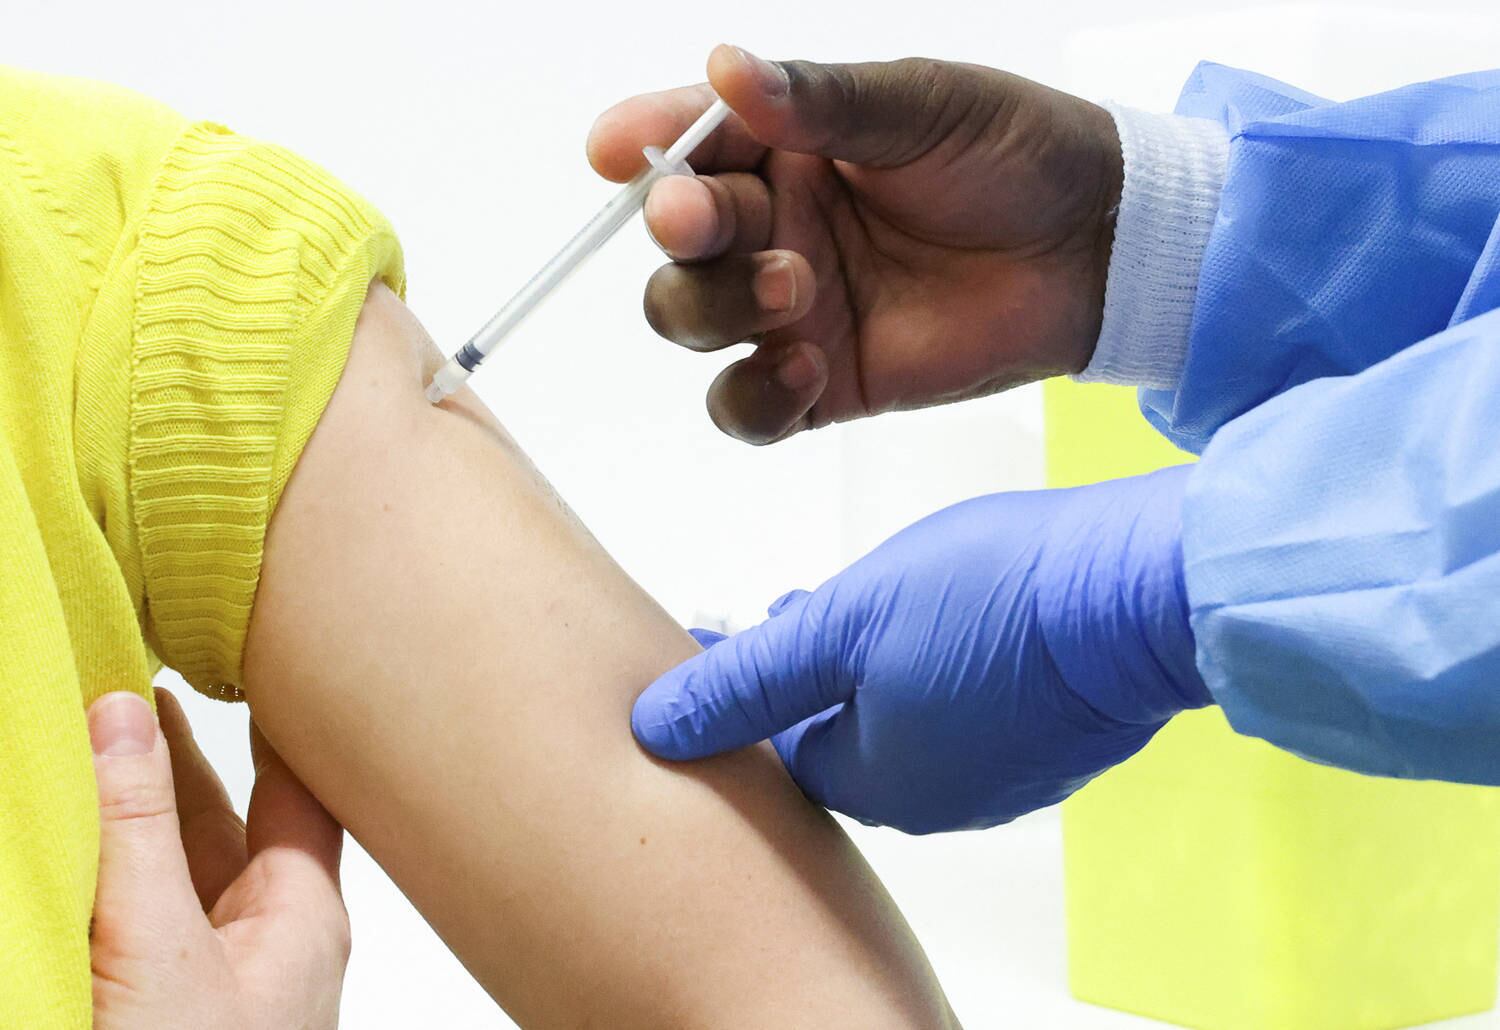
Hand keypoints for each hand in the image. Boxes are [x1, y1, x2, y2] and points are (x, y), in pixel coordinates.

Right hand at [89, 689, 348, 1028]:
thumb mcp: (162, 948)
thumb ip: (140, 834)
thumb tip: (125, 717)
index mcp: (300, 920)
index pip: (302, 791)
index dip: (279, 725)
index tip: (259, 661)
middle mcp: (267, 948)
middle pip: (228, 829)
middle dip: (179, 765)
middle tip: (139, 693)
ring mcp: (217, 984)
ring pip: (176, 880)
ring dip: (138, 823)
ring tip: (99, 750)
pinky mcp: (166, 1011)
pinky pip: (141, 927)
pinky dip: (113, 881)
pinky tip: (81, 851)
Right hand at [588, 45, 1122, 443]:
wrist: (1094, 250)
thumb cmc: (1016, 156)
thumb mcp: (919, 106)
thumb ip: (821, 101)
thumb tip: (726, 67)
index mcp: (784, 148)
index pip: (687, 142)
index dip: (642, 144)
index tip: (618, 150)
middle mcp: (773, 227)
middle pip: (674, 243)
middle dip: (683, 232)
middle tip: (711, 220)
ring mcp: (791, 310)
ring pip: (691, 321)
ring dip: (718, 308)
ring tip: (799, 290)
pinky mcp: (821, 383)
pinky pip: (745, 408)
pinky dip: (753, 397)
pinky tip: (806, 372)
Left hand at [633, 468, 1210, 832]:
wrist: (1145, 591)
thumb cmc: (995, 599)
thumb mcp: (844, 625)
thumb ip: (747, 680)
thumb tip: (655, 728)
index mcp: (873, 780)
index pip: (775, 749)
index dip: (739, 688)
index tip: (712, 636)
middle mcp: (935, 798)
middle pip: (837, 738)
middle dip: (800, 679)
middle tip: (778, 614)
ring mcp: (1000, 775)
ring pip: (901, 720)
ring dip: (867, 670)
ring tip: (851, 604)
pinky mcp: (1049, 741)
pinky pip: (961, 711)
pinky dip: (931, 668)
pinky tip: (938, 618)